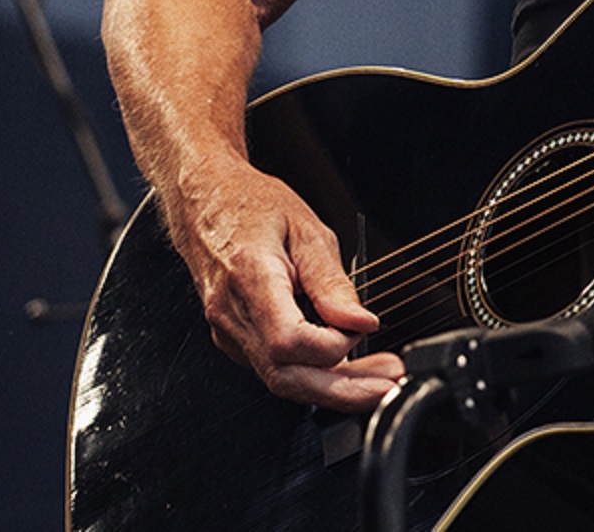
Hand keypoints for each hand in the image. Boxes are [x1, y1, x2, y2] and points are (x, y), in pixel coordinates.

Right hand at [169, 158, 402, 411]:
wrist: (206, 202)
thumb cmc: (253, 207)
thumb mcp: (308, 230)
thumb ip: (333, 282)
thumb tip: (361, 322)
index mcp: (250, 279)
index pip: (288, 341)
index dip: (332, 345)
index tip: (365, 328)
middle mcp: (232, 314)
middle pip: (286, 377)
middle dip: (343, 392)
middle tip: (387, 386)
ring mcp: (228, 332)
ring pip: (280, 380)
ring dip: (332, 388)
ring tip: (376, 381)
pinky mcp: (234, 338)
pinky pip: (274, 367)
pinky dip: (311, 374)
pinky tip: (344, 368)